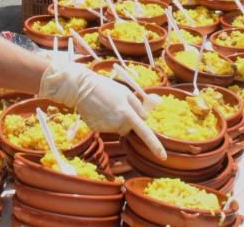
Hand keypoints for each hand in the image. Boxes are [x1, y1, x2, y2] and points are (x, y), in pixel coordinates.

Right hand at [39, 59, 166, 158]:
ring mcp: (106, 128)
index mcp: (128, 114)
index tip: (163, 157)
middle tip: (117, 104)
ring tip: (105, 104)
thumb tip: (144, 118)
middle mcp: (118, 124)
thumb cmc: (106, 87)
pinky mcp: (96, 129)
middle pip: (129, 128)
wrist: (80, 88)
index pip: (145, 133)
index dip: (155, 146)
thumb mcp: (125, 92)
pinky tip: (97, 109)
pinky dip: (103, 120)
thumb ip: (137, 106)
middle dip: (127, 119)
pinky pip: (105, 127)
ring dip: (115, 118)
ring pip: (117, 127)